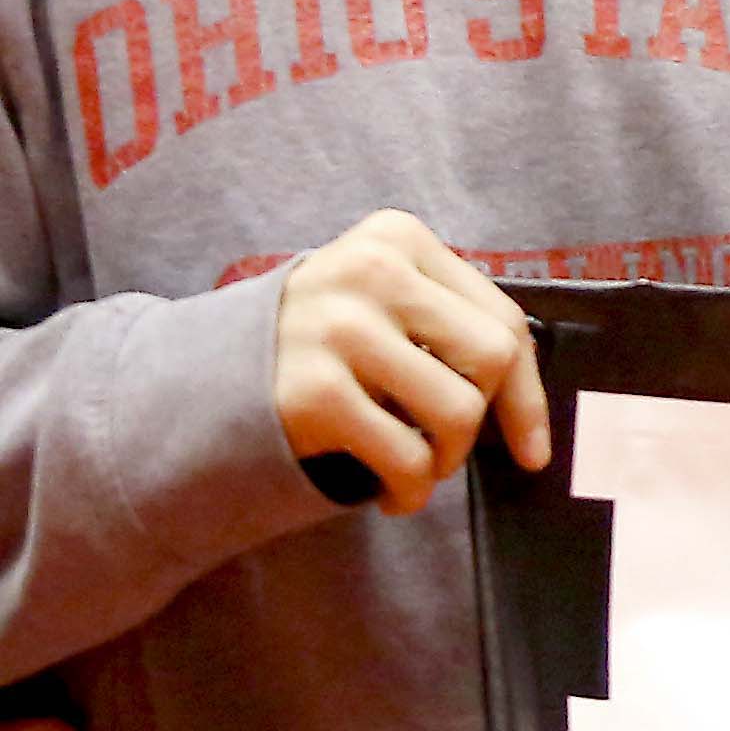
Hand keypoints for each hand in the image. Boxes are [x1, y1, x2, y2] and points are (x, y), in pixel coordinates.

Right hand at [273, 212, 550, 515]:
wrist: (196, 377)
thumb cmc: (319, 344)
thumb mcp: (382, 305)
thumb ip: (448, 326)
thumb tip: (530, 415)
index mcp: (396, 237)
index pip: (501, 318)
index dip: (526, 394)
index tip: (532, 450)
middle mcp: (369, 270)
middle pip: (489, 358)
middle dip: (482, 421)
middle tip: (445, 447)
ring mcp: (336, 329)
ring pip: (457, 412)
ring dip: (444, 461)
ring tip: (414, 467)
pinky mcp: (311, 392)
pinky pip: (407, 457)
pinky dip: (410, 491)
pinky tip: (389, 493)